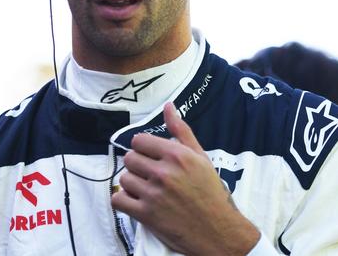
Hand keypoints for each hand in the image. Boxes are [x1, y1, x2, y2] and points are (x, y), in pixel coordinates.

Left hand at [111, 103, 259, 254]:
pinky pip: (118, 199)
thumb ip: (181, 130)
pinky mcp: (146, 215)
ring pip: (124, 179)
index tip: (151, 157)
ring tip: (146, 189)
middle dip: (137, 166)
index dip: (143, 148)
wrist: (219, 232)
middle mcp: (164, 173)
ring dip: (132, 184)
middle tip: (150, 175)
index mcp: (177, 155)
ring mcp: (153, 194)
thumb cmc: (210, 192)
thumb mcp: (200, 157)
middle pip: (129, 158)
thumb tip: (168, 106)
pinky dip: (124, 201)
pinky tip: (136, 202)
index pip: (139, 141)